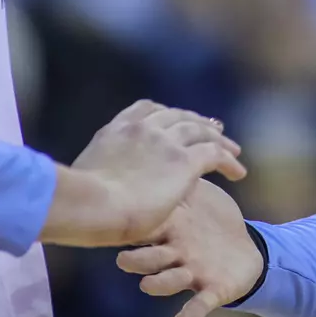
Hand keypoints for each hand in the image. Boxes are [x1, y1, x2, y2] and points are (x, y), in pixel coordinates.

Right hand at [41, 101, 245, 247]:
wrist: (88, 207)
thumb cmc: (78, 206)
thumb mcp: (84, 180)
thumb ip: (100, 174)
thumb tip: (99, 186)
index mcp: (116, 131)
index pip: (146, 109)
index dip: (166, 113)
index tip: (178, 120)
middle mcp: (142, 129)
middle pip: (179, 116)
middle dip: (198, 121)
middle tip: (215, 128)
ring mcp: (164, 142)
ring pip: (201, 131)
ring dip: (219, 140)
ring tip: (233, 151)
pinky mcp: (183, 161)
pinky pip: (214, 154)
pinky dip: (229, 160)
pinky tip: (238, 173)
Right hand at [117, 179, 263, 316]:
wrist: (244, 249)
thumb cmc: (212, 220)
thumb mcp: (195, 195)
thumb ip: (177, 176)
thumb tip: (158, 142)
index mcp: (171, 230)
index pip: (147, 227)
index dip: (134, 226)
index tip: (116, 221)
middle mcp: (175, 254)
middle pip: (149, 258)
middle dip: (137, 260)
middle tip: (123, 260)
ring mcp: (191, 273)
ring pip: (169, 281)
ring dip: (159, 283)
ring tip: (148, 285)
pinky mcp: (212, 289)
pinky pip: (200, 304)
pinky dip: (190, 313)